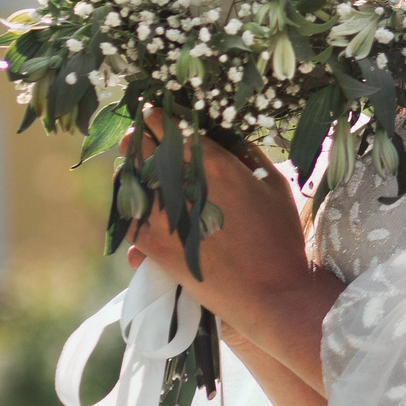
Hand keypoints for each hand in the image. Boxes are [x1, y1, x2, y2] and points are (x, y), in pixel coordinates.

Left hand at [122, 119, 325, 345]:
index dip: (159, 116)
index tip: (158, 114)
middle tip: (141, 135)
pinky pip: (126, 215)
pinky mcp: (153, 244)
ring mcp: (163, 214)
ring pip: (128, 177)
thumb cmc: (280, 237)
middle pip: (141, 145)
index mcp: (215, 163)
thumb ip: (248, 155)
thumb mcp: (275, 185)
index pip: (170, 125)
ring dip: (130, 167)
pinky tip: (134, 199)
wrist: (270, 291)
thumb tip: (224, 136)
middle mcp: (183, 184)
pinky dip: (126, 204)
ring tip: (135, 163)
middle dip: (139, 136)